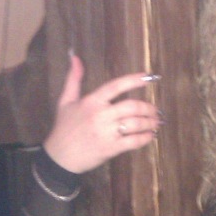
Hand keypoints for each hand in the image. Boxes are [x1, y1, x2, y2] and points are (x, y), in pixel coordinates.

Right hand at [44, 51, 162, 173]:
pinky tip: (150, 136)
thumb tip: (75, 58)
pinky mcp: (111, 148)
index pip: (116, 86)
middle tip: (155, 110)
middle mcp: (100, 115)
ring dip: (150, 122)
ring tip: (156, 122)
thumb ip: (73, 79)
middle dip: (148, 108)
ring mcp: (106, 132)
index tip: (149, 77)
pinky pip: (133, 141)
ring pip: (135, 123)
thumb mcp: (65, 101)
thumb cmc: (64, 128)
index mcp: (91, 102)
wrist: (60, 157)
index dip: (134, 80)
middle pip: (132, 106)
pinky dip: (145, 138)